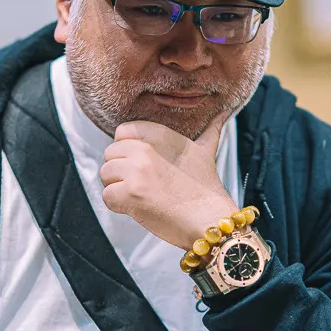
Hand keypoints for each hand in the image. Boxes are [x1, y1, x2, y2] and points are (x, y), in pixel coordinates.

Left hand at [100, 112, 239, 249]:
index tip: (141, 164)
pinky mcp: (130, 194)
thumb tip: (225, 111)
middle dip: (120, 171)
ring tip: (140, 196)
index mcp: (159, 134)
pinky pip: (107, 197)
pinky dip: (118, 206)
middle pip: (110, 153)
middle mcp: (145, 148)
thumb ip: (211, 129)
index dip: (126, 149)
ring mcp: (136, 171)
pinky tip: (137, 209)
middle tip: (142, 184)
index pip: (122, 132)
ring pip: (105, 174)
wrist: (209, 219)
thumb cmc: (205, 188)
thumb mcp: (206, 151)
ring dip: (117, 188)